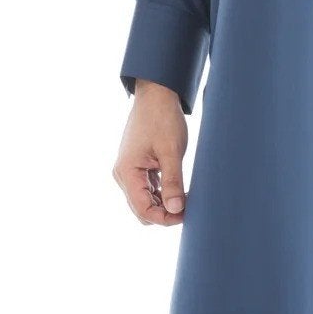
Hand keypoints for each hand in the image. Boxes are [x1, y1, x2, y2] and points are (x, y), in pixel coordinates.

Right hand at [113, 81, 188, 225]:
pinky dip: (162, 194)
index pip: (143, 210)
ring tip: (187, 197)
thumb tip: (176, 210)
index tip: (187, 214)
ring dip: (164, 204)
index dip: (165, 218)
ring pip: (145, 202)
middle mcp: (123, 175)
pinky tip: (179, 189)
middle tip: (189, 207)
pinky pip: (147, 190)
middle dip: (165, 214)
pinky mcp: (137, 167)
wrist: (156, 95)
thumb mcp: (171, 151)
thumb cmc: (162, 118)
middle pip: (142, 210)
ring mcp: (129, 172)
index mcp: (127, 172)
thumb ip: (173, 182)